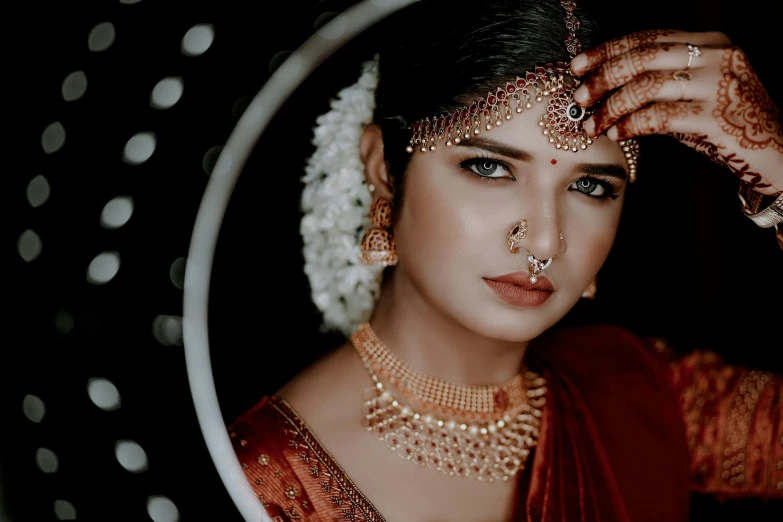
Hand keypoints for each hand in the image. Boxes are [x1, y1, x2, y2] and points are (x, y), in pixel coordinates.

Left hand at [570, 30, 782, 196]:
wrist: (775, 152)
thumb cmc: (727, 125)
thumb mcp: (694, 94)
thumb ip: (659, 85)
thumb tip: (603, 89)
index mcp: (709, 42)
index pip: (648, 38)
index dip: (609, 50)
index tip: (579, 65)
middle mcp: (716, 56)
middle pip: (643, 57)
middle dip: (604, 77)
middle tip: (580, 95)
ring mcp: (717, 84)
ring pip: (647, 86)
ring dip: (611, 106)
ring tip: (591, 123)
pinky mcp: (715, 117)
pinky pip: (659, 117)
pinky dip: (631, 125)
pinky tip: (616, 134)